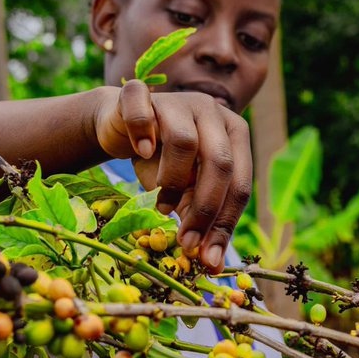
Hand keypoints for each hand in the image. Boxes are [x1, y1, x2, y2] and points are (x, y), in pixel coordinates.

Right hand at [94, 81, 252, 271]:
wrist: (118, 127)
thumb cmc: (160, 161)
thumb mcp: (185, 190)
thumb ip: (200, 216)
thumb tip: (212, 263)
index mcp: (234, 133)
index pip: (240, 182)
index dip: (225, 222)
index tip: (207, 257)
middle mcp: (212, 112)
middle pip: (220, 163)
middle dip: (204, 210)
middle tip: (185, 242)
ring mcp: (178, 99)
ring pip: (185, 142)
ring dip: (172, 182)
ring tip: (161, 205)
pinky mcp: (139, 94)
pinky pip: (142, 113)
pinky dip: (141, 135)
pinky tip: (141, 153)